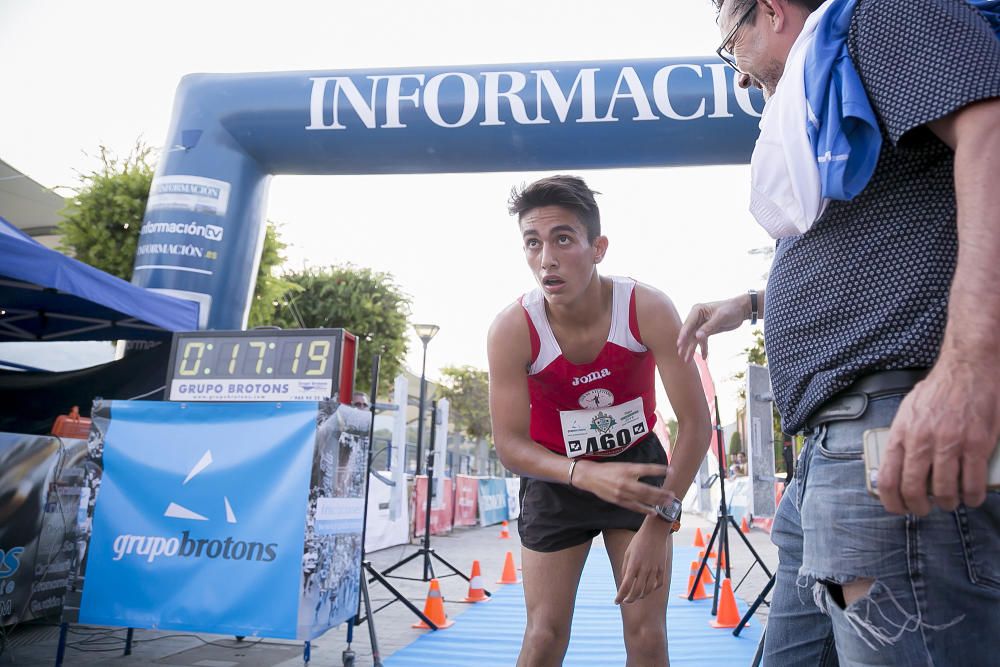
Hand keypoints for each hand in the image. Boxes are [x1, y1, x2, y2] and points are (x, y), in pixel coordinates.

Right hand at [573, 461, 672, 514]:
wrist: (589, 477)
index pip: (647, 469)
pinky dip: (644, 510)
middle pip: (647, 488)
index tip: (672, 471)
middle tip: (672, 495)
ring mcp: (622, 492)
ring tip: (667, 503)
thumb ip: (636, 469)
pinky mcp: (619, 501)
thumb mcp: (622, 465)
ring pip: (643, 499)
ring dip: (657, 502)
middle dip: (661, 493)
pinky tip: (653, 512)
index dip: (660, 470)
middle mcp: (626, 481)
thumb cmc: (607, 469)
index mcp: (627, 469)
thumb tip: (653, 472)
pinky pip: (634, 507)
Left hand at [614, 521, 668, 603]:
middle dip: (629, 599)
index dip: (620, 596)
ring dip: (641, 596)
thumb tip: (625, 583)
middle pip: (636, 592)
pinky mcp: (662, 568)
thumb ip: (625, 569)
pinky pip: (658, 584)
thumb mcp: (627, 553)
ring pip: (648, 590)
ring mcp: (654, 569)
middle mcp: (644, 569)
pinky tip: (648, 589)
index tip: (616, 601)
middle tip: (625, 600)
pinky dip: (652, 589)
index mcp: (633, 565)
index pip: (625, 586)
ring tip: (636, 596)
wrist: (654, 531)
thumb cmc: (638, 542)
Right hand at [677, 295, 750, 361]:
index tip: (680, 344)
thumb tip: (697, 337)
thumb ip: (709, 327)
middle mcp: (697, 318)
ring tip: (687, 360)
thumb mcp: (721, 317)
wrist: (741, 310)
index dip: (683, 334)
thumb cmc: (731, 309)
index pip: (688, 324)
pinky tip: (704, 357)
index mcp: (697, 311)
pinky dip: (703, 348)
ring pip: (694, 339)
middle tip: (681, 355)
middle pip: (689, 333)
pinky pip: (702, 341)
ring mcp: (701, 325)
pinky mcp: (707, 330)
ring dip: (692, 349)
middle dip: (685, 344)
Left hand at [878, 356, 999, 515]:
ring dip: (947, 503)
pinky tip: (972, 497)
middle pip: (914, 489)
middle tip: (925, 509)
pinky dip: (972, 496)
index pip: (888, 478)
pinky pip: (973, 483)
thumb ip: (902, 436)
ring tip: (950, 502)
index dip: (892, 500)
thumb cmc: (938, 390)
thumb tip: (894, 463)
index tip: (898, 508)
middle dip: (919, 507)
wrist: (968, 368)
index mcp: (902, 433)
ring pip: (945, 491)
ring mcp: (951, 444)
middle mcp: (923, 441)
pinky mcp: (977, 444)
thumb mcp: (908, 410)